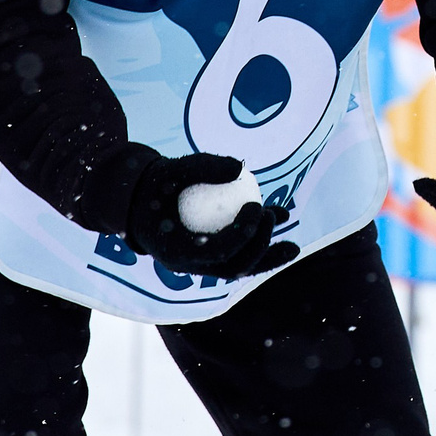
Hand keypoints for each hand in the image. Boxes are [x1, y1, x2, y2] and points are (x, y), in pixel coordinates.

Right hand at [124, 153, 297, 279]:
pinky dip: (259, 244)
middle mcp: (190, 266)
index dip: (242, 235)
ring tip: (293, 247)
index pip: (217, 252)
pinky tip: (280, 222)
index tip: (256, 208)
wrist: (141, 200)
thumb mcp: (176, 168)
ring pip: (239, 269)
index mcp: (176, 252)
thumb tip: (239, 167)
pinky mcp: (212, 256)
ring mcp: (202, 264)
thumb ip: (205, 167)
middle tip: (270, 216)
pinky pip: (239, 255)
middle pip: (233, 268)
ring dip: (267, 257)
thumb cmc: (160, 182)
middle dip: (260, 246)